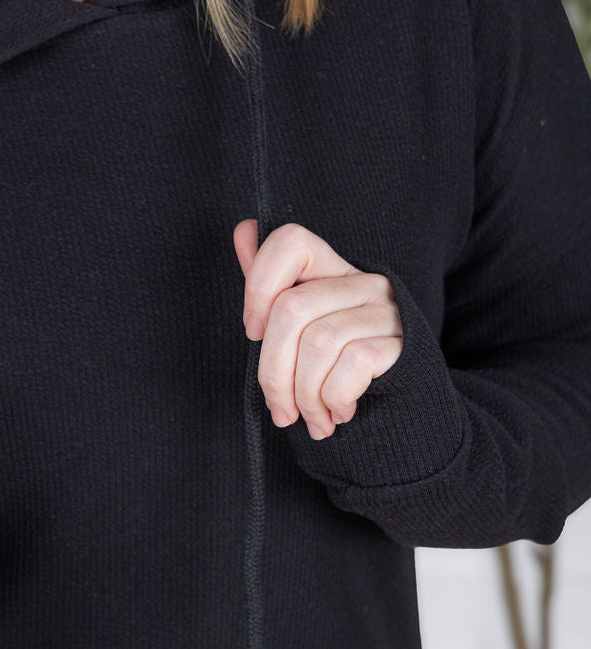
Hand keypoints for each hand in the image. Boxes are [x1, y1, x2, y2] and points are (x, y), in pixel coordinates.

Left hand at [232, 220, 402, 439]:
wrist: (404, 408)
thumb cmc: (339, 368)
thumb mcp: (303, 328)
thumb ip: (271, 284)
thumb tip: (244, 229)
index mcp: (332, 271)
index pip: (291, 241)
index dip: (259, 283)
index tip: (253, 332)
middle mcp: (363, 283)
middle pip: (291, 308)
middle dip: (273, 372)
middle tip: (280, 409)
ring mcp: (385, 311)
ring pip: (318, 342)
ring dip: (304, 395)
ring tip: (310, 418)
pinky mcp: (402, 343)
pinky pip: (351, 365)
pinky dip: (333, 399)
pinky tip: (338, 413)